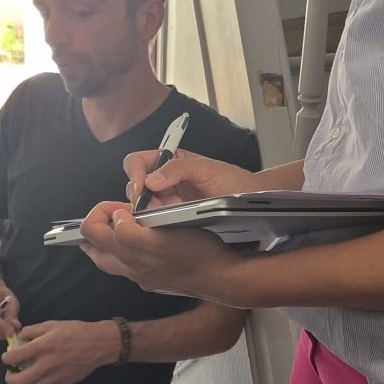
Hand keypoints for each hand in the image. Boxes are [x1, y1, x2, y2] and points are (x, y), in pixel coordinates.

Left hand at [0, 319, 118, 383]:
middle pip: (19, 380)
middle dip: (9, 378)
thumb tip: (19, 339)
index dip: (6, 358)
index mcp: (42, 347)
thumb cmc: (75, 331)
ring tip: (21, 379)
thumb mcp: (52, 324)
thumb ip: (33, 331)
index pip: (14, 357)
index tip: (7, 357)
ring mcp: (54, 377)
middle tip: (10, 372)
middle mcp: (46, 365)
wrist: (98, 344)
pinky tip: (35, 380)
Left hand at [79, 203, 242, 298]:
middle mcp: (130, 269)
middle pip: (94, 246)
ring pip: (111, 256)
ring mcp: (142, 276)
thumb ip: (129, 232)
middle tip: (120, 212)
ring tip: (128, 224)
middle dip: (101, 225)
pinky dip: (130, 250)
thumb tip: (116, 220)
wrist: (222, 276)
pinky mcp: (155, 279)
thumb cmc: (197, 253)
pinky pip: (131, 265)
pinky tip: (146, 242)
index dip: (101, 211)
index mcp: (127, 255)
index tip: (121, 205)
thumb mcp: (160, 237)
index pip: (90, 230)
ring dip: (113, 238)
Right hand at [123, 146, 258, 211]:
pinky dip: (158, 222)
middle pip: (135, 186)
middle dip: (142, 197)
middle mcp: (164, 179)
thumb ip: (179, 168)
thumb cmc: (232, 180)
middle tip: (159, 205)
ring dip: (151, 211)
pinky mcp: (171, 217)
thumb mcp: (206, 169)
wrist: (249, 200)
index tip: (142, 186)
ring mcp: (167, 199)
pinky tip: (172, 221)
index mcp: (169, 160)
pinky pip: (155, 220)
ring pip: (142, 206)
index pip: (138, 162)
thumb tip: (152, 179)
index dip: (135, 173)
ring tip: (171, 212)